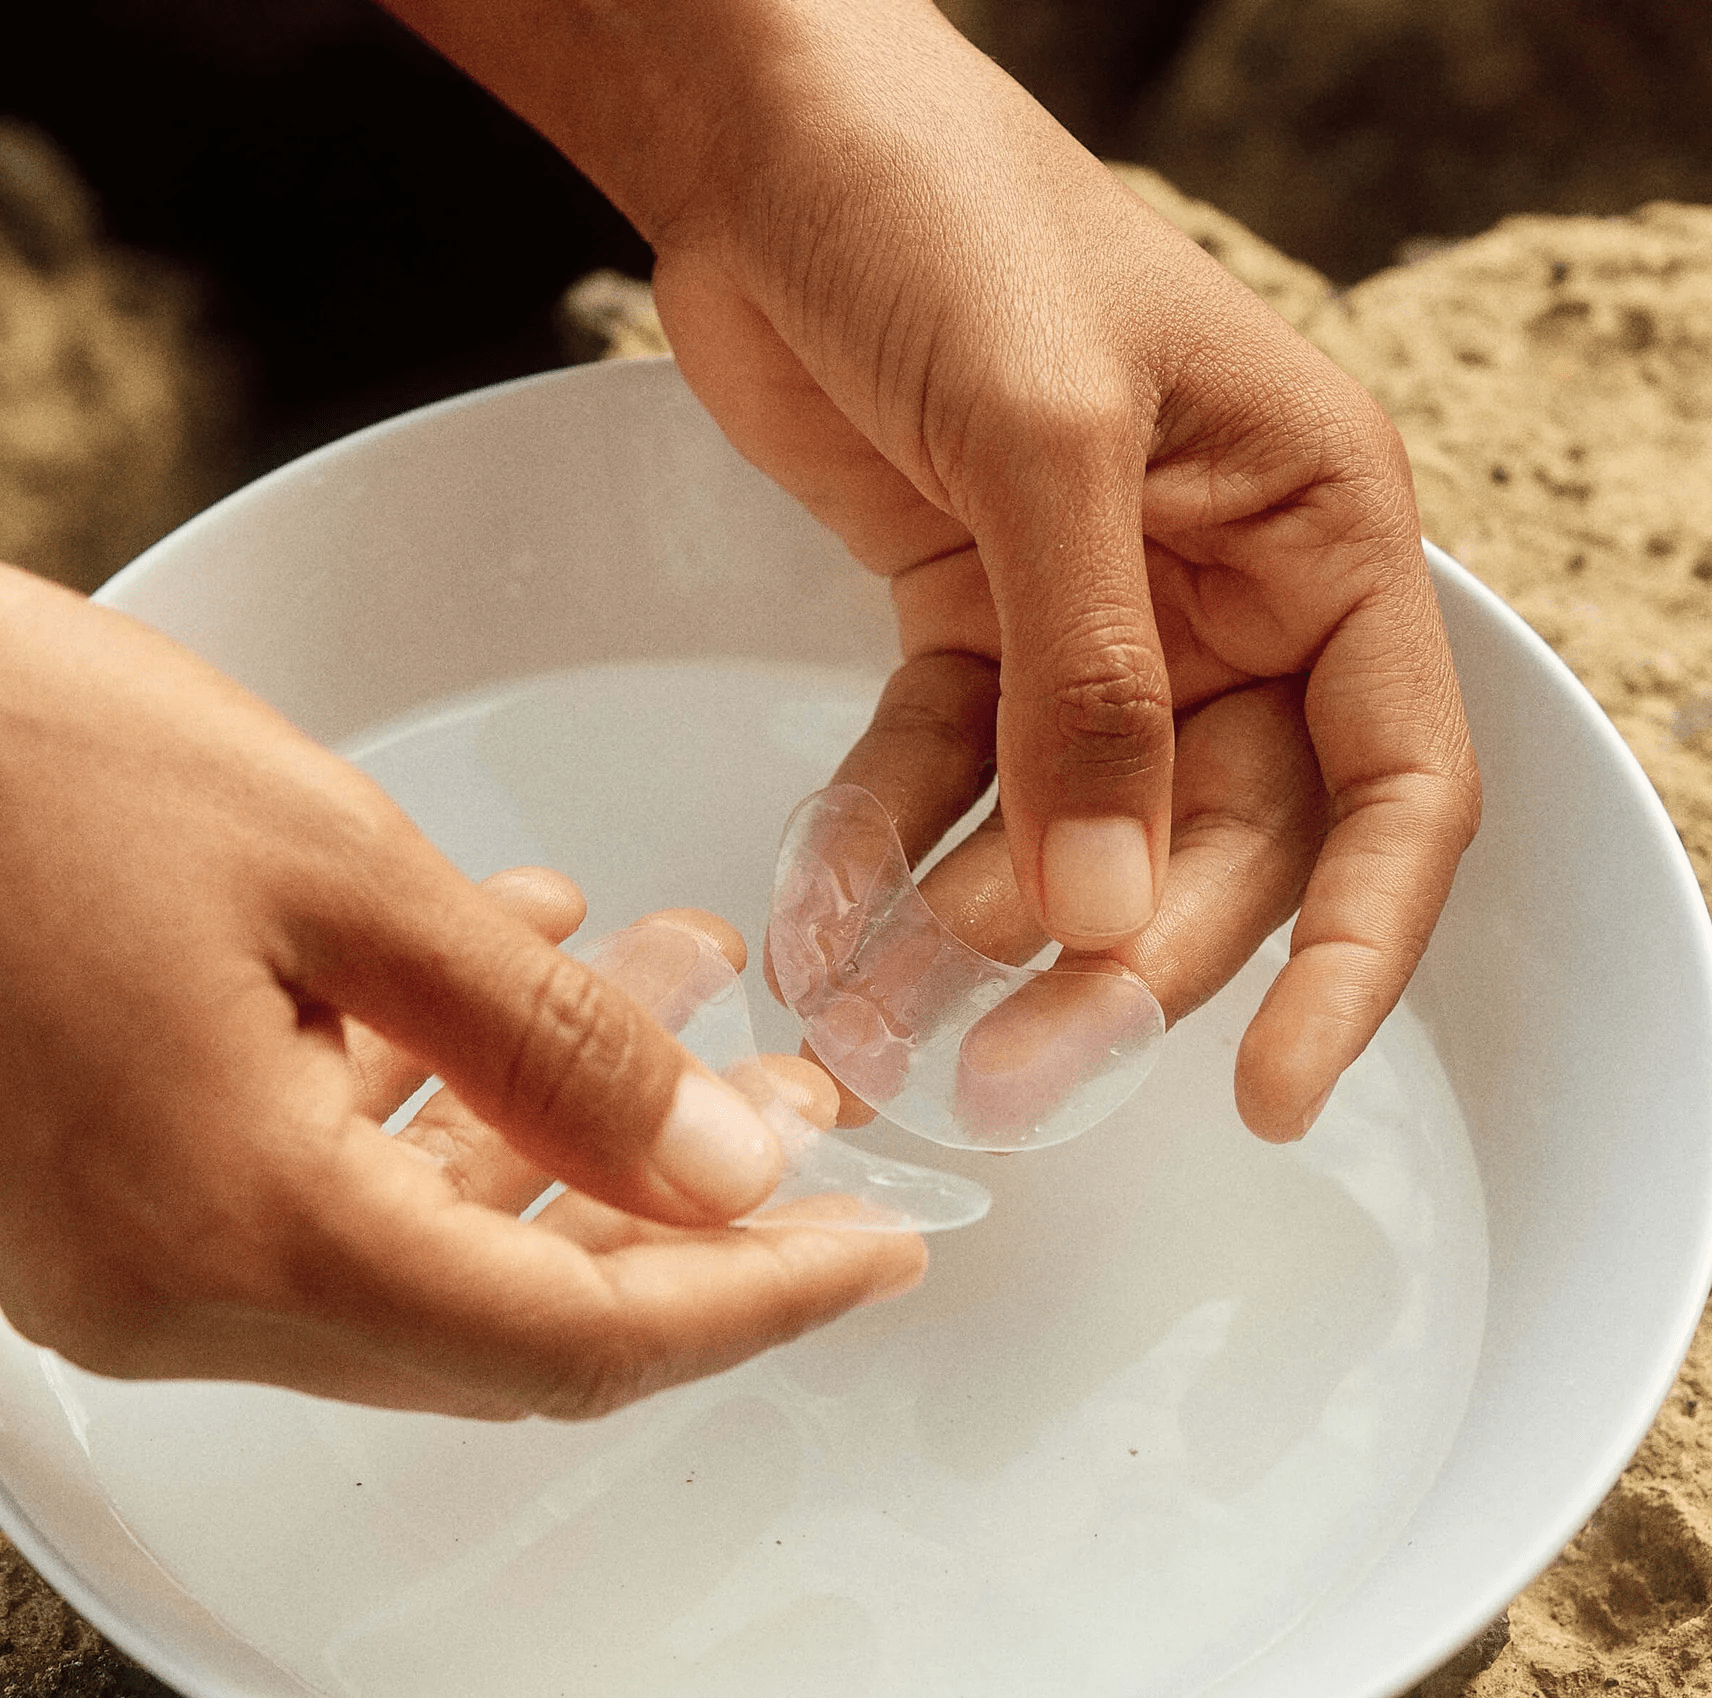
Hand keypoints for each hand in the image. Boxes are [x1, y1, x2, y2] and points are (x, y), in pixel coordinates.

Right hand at [0, 561, 921, 1415]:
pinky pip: (333, 1174)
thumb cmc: (25, 763)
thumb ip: (555, 1044)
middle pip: (512, 1306)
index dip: (753, 1297)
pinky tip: (525, 965)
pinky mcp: (114, 1181)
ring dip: (570, 1125)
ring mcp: (133, 1249)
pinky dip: (449, 1090)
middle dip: (680, 1205)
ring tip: (688, 988)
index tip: (879, 1245)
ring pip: (429, 1231)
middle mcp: (180, 1290)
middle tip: (800, 1096)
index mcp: (242, 1240)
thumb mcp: (348, 880)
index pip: (575, 1337)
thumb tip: (721, 1164)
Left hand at [385, 0, 1476, 1139]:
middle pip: (1211, 841)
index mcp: (1314, 533)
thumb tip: (1100, 906)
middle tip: (1013, 1071)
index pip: (1391, 785)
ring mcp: (1092, 620)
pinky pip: (942, 774)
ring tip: (891, 1014)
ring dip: (983, 933)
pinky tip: (824, 914)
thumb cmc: (944, 218)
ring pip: (1068, 831)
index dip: (1351, 953)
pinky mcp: (967, 623)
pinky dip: (885, 846)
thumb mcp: (1045, 440)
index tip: (1276, 1091)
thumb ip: (1089, 681)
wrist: (771, 141)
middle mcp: (1222, 593)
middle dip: (1114, 964)